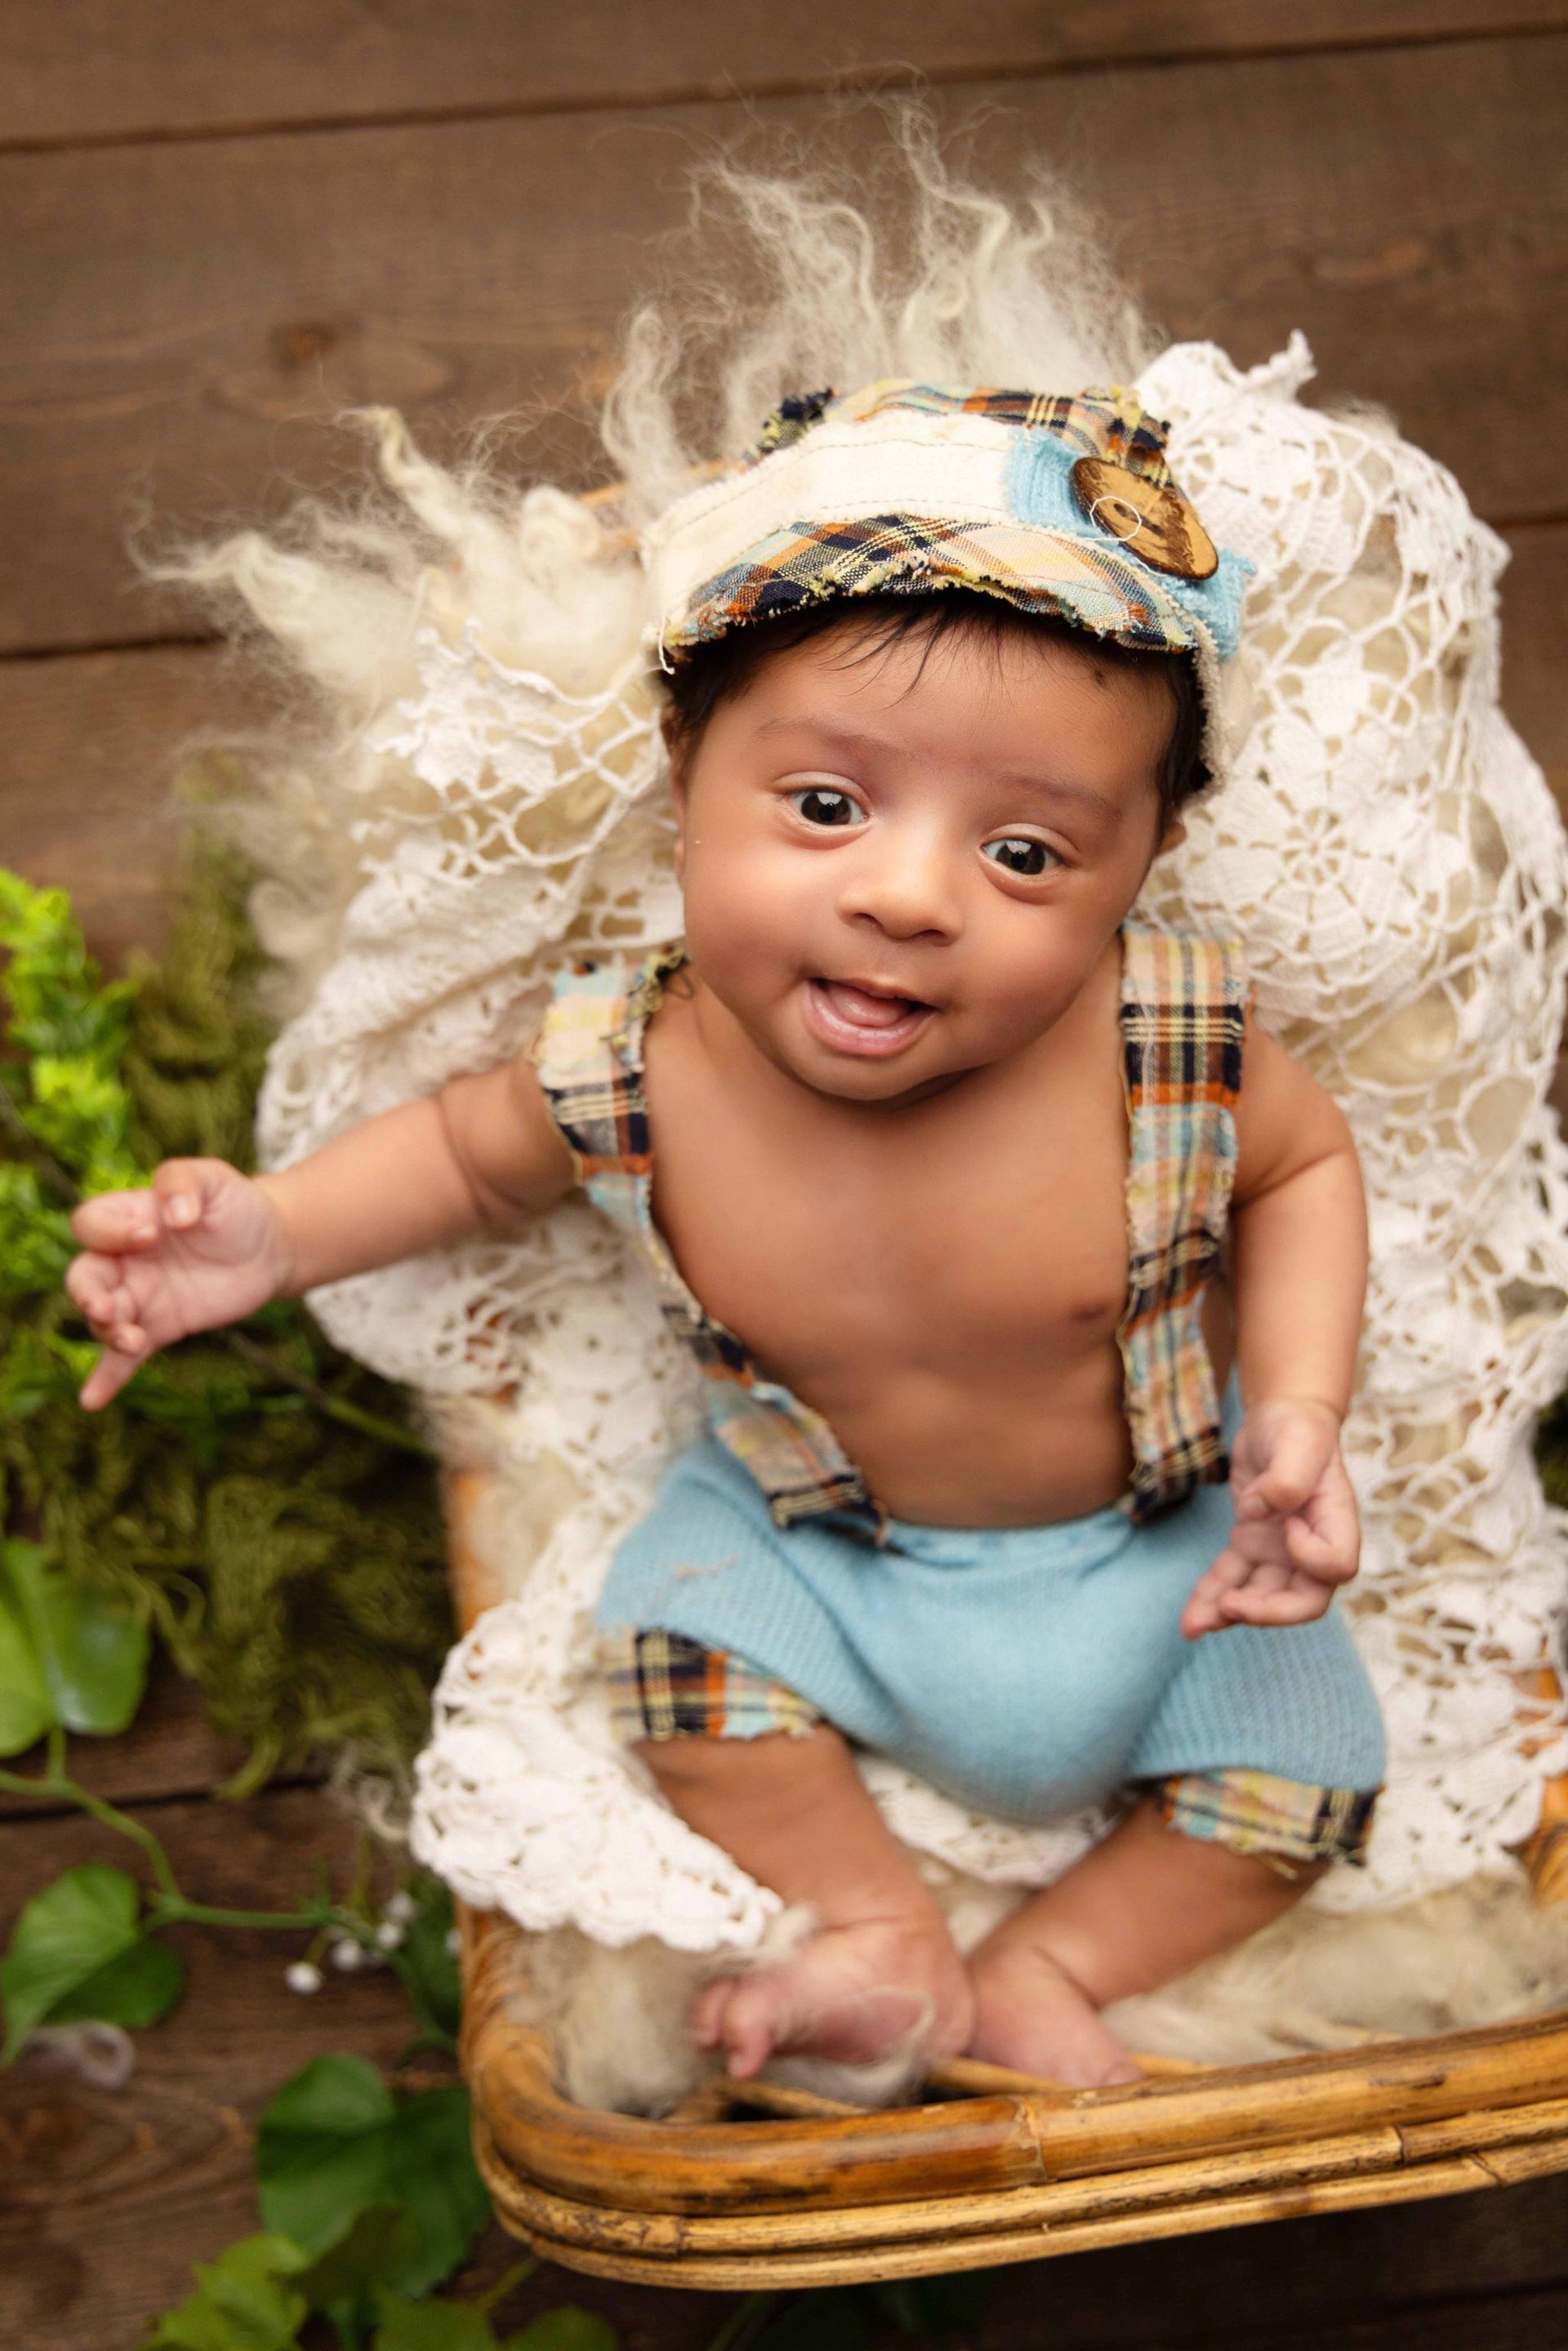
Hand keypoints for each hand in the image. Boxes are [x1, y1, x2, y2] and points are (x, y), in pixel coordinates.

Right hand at [64, 1158, 291, 1410]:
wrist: (270, 1247)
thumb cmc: (234, 1205)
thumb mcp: (214, 1177)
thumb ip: (184, 1182)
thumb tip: (174, 1215)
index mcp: (126, 1217)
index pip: (91, 1224)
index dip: (111, 1232)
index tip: (150, 1236)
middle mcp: (122, 1259)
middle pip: (83, 1277)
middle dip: (87, 1294)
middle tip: (107, 1306)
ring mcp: (138, 1297)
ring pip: (102, 1319)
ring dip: (107, 1332)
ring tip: (131, 1341)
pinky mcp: (158, 1328)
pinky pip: (124, 1357)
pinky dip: (108, 1378)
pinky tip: (92, 1401)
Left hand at [1180, 1397, 1359, 1638]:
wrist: (1280, 1419)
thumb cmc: (1296, 1429)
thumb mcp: (1297, 1442)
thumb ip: (1288, 1478)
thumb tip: (1259, 1512)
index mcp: (1336, 1523)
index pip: (1335, 1567)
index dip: (1310, 1559)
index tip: (1286, 1525)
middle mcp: (1312, 1546)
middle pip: (1301, 1600)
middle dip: (1265, 1611)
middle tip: (1227, 1607)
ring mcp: (1282, 1551)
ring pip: (1260, 1596)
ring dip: (1228, 1613)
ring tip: (1192, 1627)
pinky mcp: (1252, 1546)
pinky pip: (1232, 1579)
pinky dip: (1211, 1597)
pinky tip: (1189, 1618)